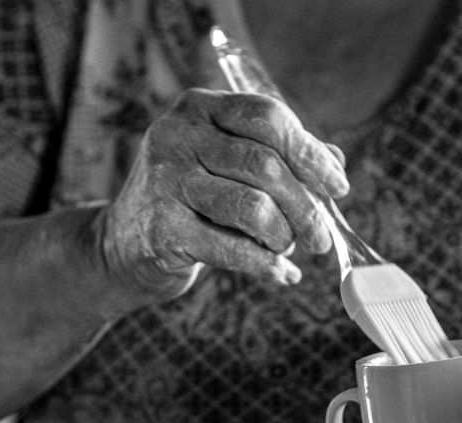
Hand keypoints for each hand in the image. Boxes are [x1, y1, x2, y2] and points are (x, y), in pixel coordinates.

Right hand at [96, 89, 348, 298]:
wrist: (123, 243)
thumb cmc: (190, 201)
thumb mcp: (228, 166)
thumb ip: (279, 157)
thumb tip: (335, 164)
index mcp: (200, 108)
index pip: (268, 118)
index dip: (310, 154)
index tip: (338, 187)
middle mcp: (178, 136)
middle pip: (265, 165)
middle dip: (305, 207)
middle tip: (320, 238)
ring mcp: (166, 181)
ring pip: (253, 208)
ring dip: (283, 237)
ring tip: (286, 249)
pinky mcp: (163, 229)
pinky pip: (233, 249)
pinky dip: (267, 267)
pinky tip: (283, 275)